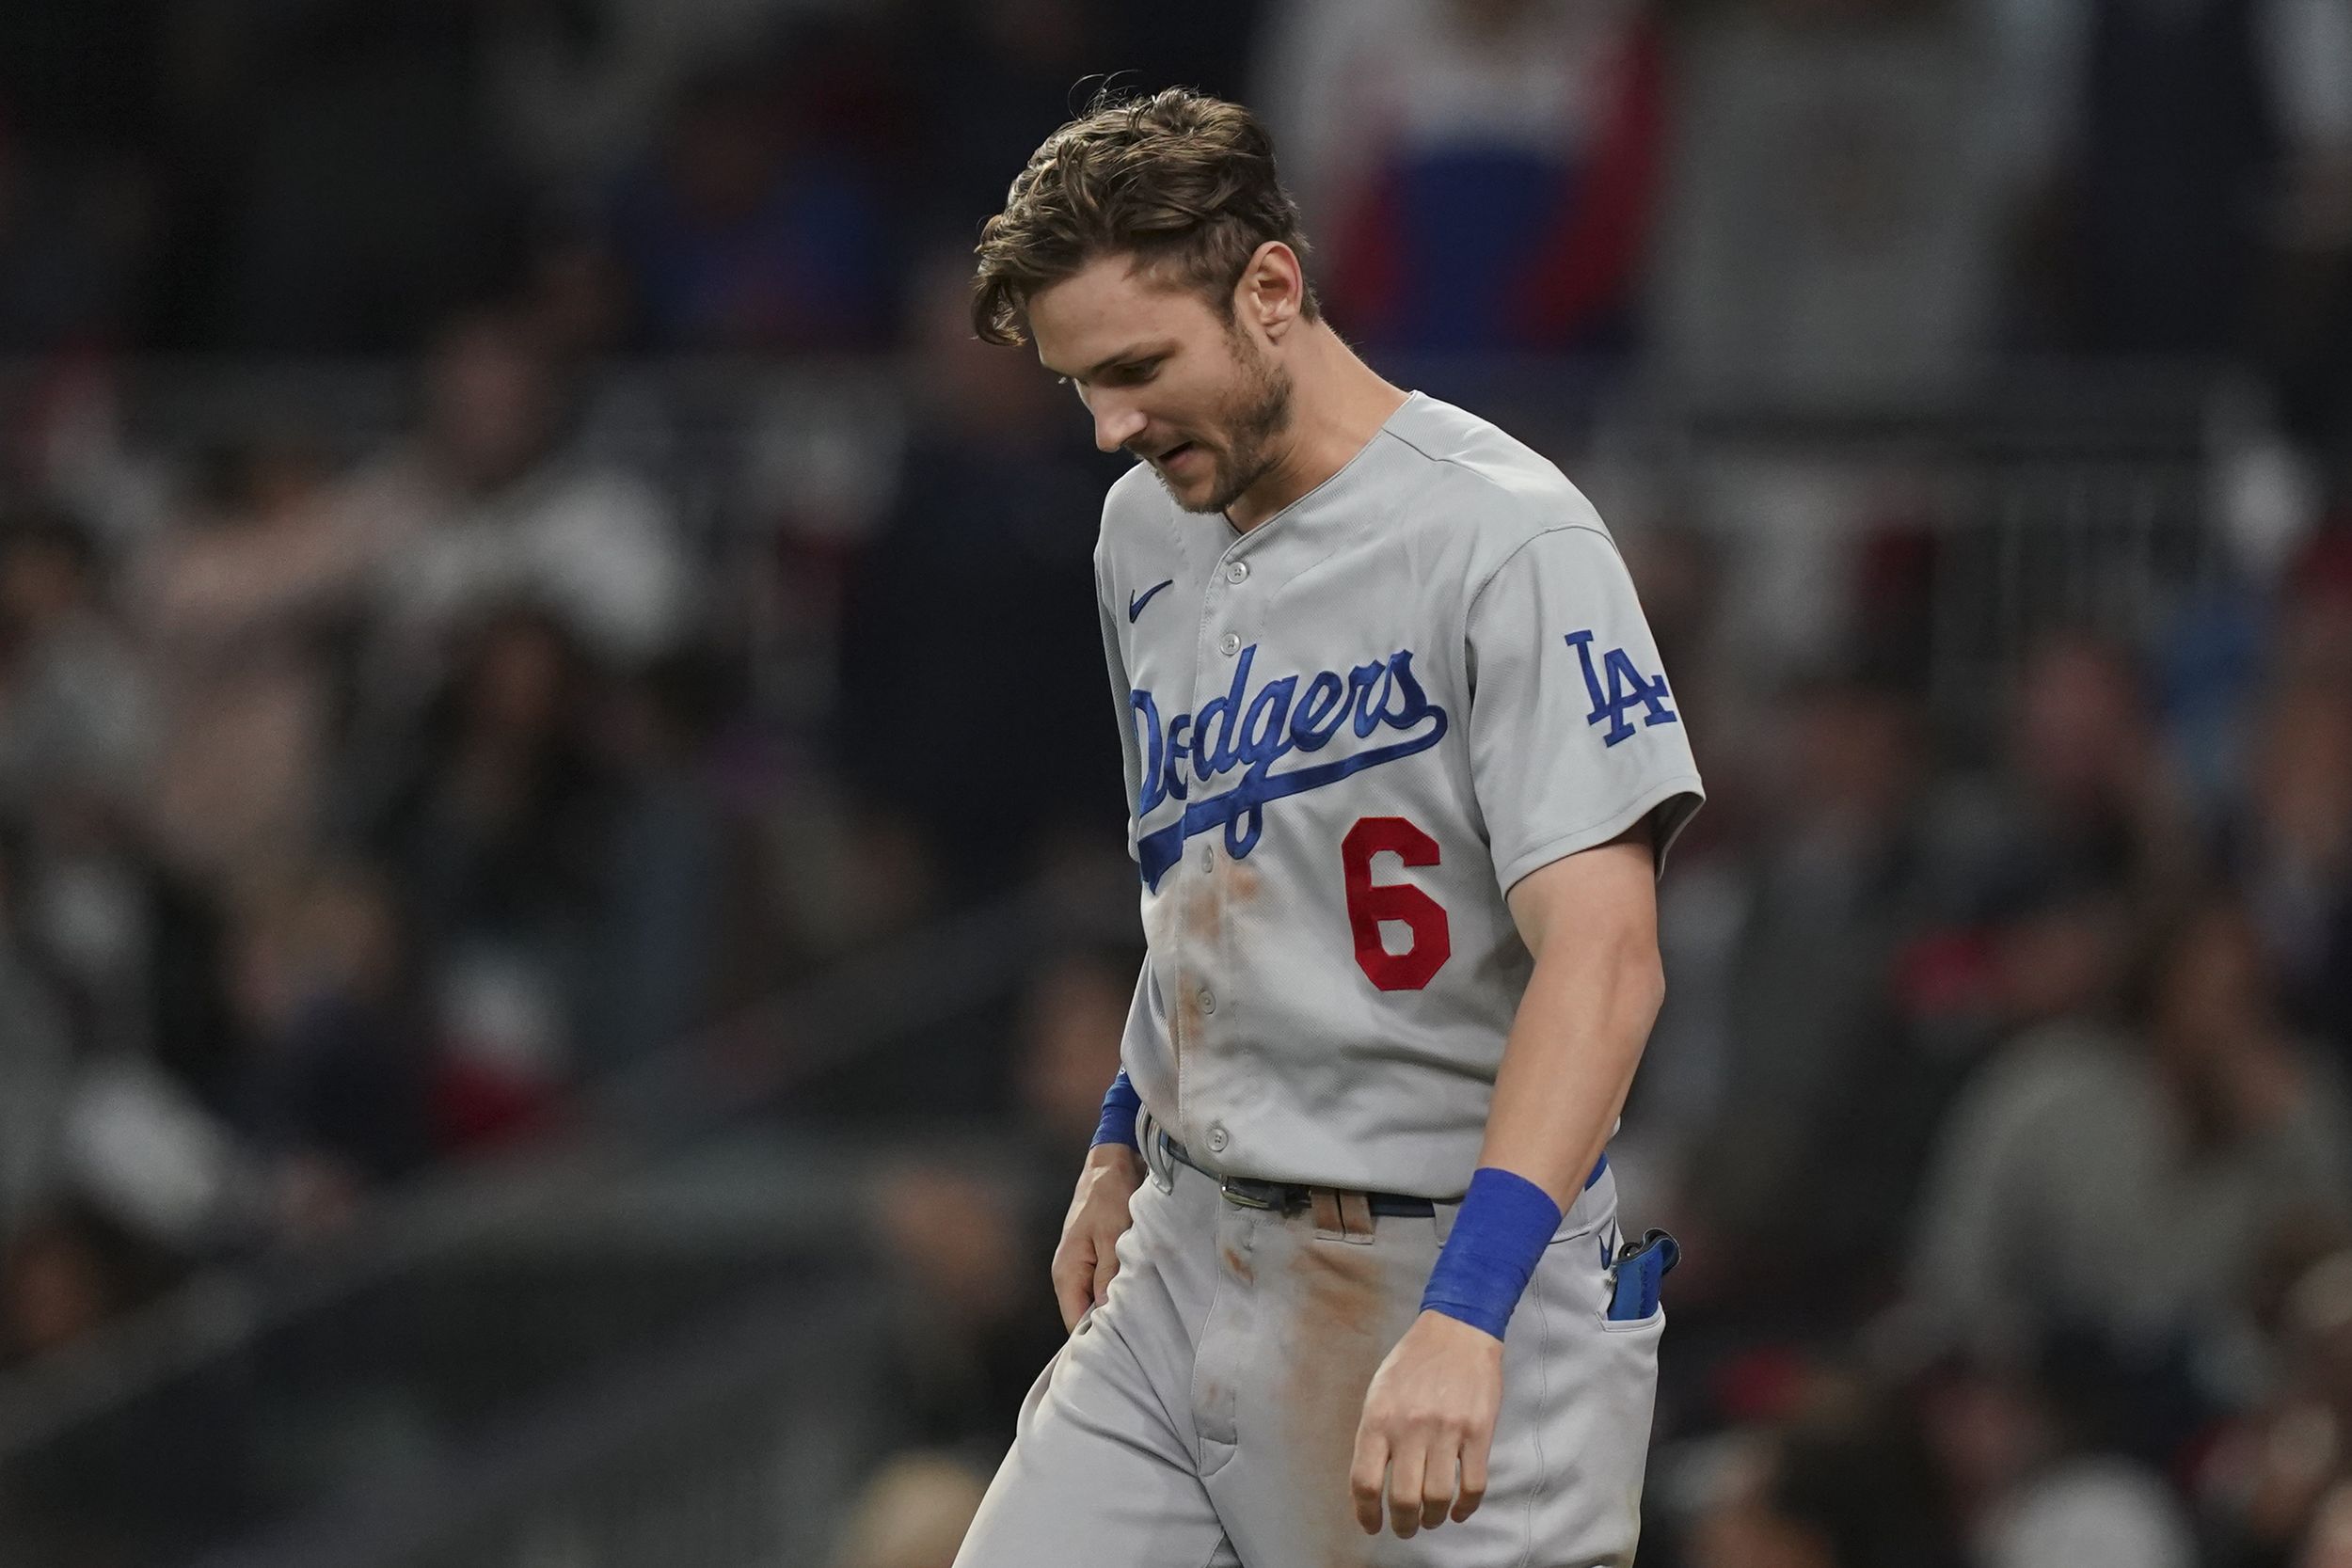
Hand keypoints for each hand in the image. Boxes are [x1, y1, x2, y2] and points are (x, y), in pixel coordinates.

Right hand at [1050, 1143, 1143, 1330]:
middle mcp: (1072, 1276)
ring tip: (1148, 1325)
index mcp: (1067, 1272)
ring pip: (1100, 1305)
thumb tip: (1105, 1313)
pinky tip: (1145, 1300)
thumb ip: (1108, 1274)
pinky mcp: (1101, 1262)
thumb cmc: (1111, 1195)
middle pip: (1087, 1318)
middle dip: (1111, 1330)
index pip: (1074, 1324)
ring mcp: (1086, 1270)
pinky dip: (1124, 1294)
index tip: (1124, 1354)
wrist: (1115, 1162)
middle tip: (1143, 1343)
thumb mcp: (1113, 1234)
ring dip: (1120, 1311)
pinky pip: (1109, 1289)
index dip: (1096, 1341)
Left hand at [1350, 1309, 1504, 1536]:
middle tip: (1405, 1528)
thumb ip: (1374, 1436)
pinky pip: (1473, 1485)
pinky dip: (1466, 1507)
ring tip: (1430, 1520)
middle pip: (1403, 1498)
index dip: (1366, 1514)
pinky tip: (1459, 1511)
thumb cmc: (1413, 1362)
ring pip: (1437, 1498)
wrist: (1457, 1330)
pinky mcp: (1479, 1432)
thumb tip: (1370, 1485)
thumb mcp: (1379, 1393)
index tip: (1372, 1525)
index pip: (1365, 1482)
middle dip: (1403, 1524)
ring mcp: (1446, 1430)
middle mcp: (1410, 1427)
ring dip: (1432, 1519)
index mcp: (1379, 1418)